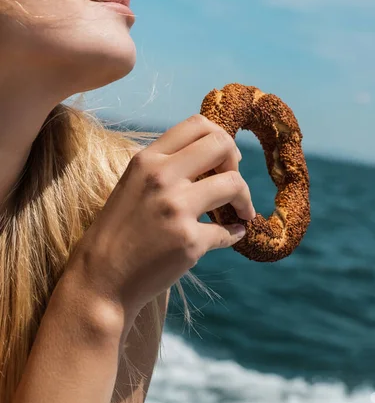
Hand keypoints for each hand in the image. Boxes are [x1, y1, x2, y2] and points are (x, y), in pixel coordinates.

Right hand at [73, 114, 255, 319]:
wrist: (101, 279)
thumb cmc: (119, 230)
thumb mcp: (133, 184)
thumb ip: (165, 166)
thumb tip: (209, 156)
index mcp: (147, 160)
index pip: (197, 124)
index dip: (219, 138)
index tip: (222, 159)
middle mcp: (162, 177)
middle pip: (221, 145)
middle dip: (236, 162)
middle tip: (234, 181)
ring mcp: (176, 208)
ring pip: (234, 184)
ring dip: (245, 199)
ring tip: (243, 212)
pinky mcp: (189, 242)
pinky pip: (228, 231)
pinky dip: (235, 233)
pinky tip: (232, 235)